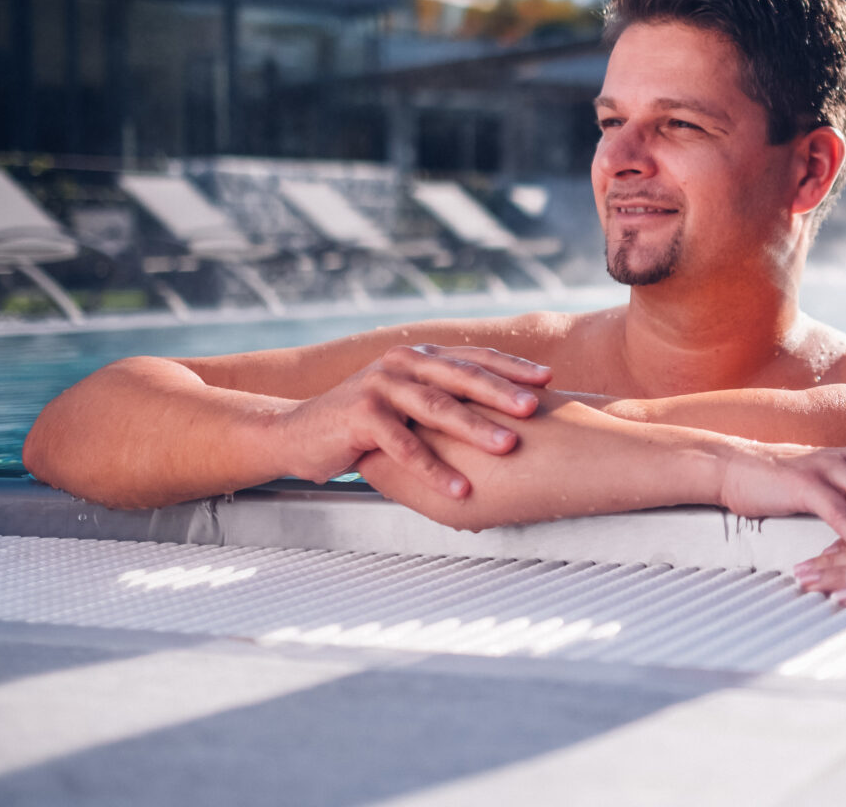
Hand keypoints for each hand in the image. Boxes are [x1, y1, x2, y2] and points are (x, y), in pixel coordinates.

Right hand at [273, 345, 551, 496]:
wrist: (297, 433)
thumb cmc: (365, 422)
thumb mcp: (408, 401)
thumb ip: (444, 397)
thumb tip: (504, 413)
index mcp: (421, 356)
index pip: (474, 357)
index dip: (512, 367)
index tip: (548, 379)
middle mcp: (403, 364)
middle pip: (461, 376)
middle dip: (502, 392)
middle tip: (535, 408)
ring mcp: (381, 386)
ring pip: (436, 407)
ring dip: (475, 428)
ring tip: (508, 446)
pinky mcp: (361, 416)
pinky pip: (404, 445)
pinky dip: (434, 469)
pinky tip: (460, 488)